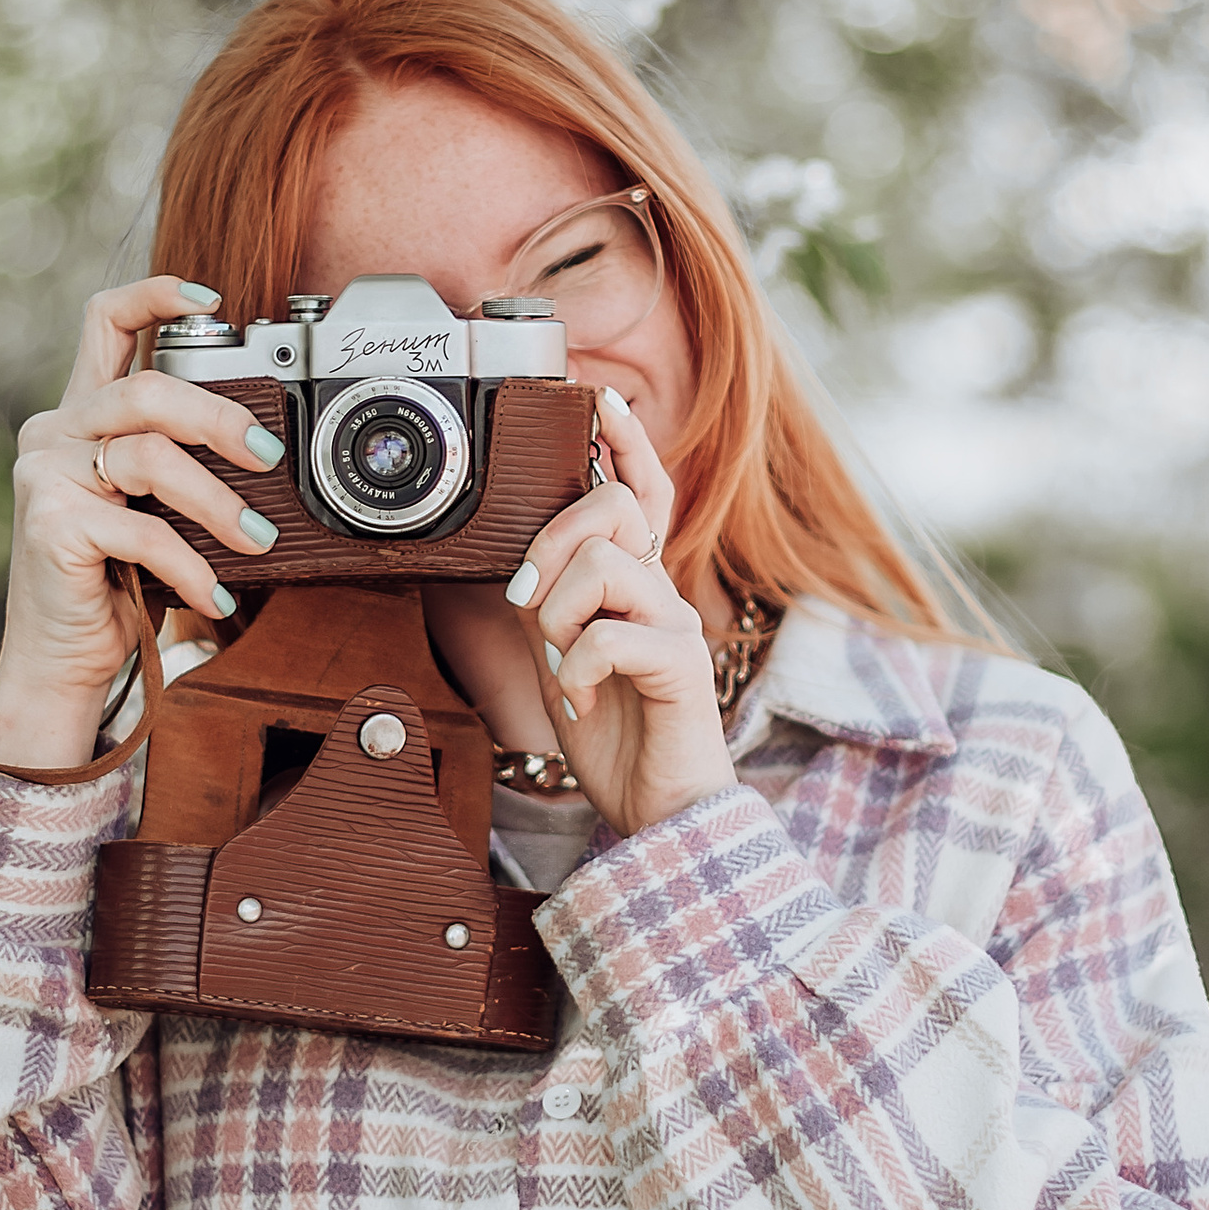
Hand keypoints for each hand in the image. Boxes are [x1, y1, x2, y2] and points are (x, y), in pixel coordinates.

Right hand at [0, 276, 285, 767]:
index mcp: (79, 413)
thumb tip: (264, 442)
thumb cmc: (115, 579)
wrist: (60, 659)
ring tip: (257, 541)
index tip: (213, 300)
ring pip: (149, 458)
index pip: (104, 322)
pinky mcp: (48, 524)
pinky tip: (214, 597)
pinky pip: (139, 532)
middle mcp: (53, 431)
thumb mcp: (150, 507)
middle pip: (144, 390)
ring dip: (216, 503)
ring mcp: (44, 475)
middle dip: (219, 418)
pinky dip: (189, 566)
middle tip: (269, 456)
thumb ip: (177, 461)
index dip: (155, 295)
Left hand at [503, 388, 735, 837]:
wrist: (660, 812)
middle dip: (552, 545)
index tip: (602, 397)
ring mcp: (678, 624)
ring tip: (562, 664)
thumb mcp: (562, 660)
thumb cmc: (617, 737)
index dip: (626, 444)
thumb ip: (551, 606)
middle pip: (615, 509)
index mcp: (636, 587)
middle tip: (533, 606)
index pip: (642, 495)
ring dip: (559, 616)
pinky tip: (582, 701)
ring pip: (605, 564)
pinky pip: (610, 634)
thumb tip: (526, 567)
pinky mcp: (683, 665)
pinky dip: (577, 669)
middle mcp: (664, 592)